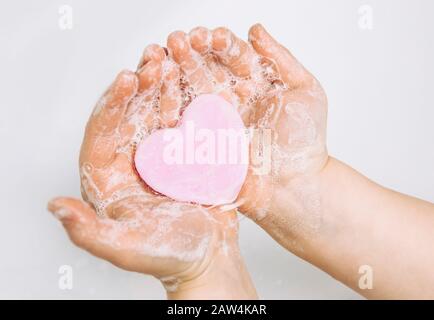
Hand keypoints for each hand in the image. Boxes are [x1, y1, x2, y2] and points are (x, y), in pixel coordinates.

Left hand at [48, 47, 256, 298]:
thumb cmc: (166, 256)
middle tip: (152, 59)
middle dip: (140, 86)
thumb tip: (55, 206)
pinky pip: (184, 122)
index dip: (112, 105)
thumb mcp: (125, 249)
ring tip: (172, 60)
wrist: (208, 257)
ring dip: (163, 85)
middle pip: (129, 116)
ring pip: (156, 113)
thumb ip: (88, 231)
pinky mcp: (184, 153)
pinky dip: (189, 100)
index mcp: (108, 178)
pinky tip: (193, 81)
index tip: (127, 79)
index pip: (102, 135)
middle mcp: (130, 161)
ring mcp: (159, 154)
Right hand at [165, 24, 327, 252]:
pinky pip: (180, 119)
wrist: (293, 185)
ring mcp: (212, 119)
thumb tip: (256, 29)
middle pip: (205, 68)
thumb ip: (280, 58)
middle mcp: (230, 98)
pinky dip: (167, 103)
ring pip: (188, 89)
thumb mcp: (304, 90)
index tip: (209, 36)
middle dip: (190, 53)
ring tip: (162, 57)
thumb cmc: (304, 141)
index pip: (230, 55)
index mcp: (252, 83)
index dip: (218, 44)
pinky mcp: (200, 141)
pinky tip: (157, 87)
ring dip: (173, 73)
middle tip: (179, 40)